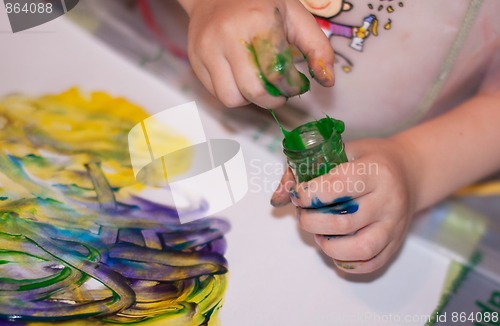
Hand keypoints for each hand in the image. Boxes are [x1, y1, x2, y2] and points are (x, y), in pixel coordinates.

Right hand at [180, 0, 334, 107]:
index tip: (297, 84)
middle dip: (273, 100)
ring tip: (259, 84)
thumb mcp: (294, 15)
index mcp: (257, 21)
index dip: (292, 87)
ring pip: (231, 99)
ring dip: (251, 100)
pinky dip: (235, 93)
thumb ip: (317, 47)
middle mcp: (228, 36)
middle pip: (253, 91)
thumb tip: (327, 81)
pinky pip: (216, 93)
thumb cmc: (260, 4)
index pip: (277, 73)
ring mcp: (207, 49)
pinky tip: (242, 78)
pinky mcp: (196, 60)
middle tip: (280, 92)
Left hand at [271, 138, 418, 273]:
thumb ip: (304, 171)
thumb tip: (277, 199)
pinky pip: (371, 263)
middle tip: (303, 215)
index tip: (297, 195)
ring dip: (329, 246)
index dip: (309, 194)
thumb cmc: (368, 160)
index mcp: (375, 172)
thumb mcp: (340, 151)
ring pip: (360, 248)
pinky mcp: (396, 243)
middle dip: (311, 222)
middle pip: (343, 222)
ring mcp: (394, 225)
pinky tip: (334, 248)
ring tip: (319, 234)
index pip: (337, 186)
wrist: (410, 171)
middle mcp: (388, 200)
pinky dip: (347, 262)